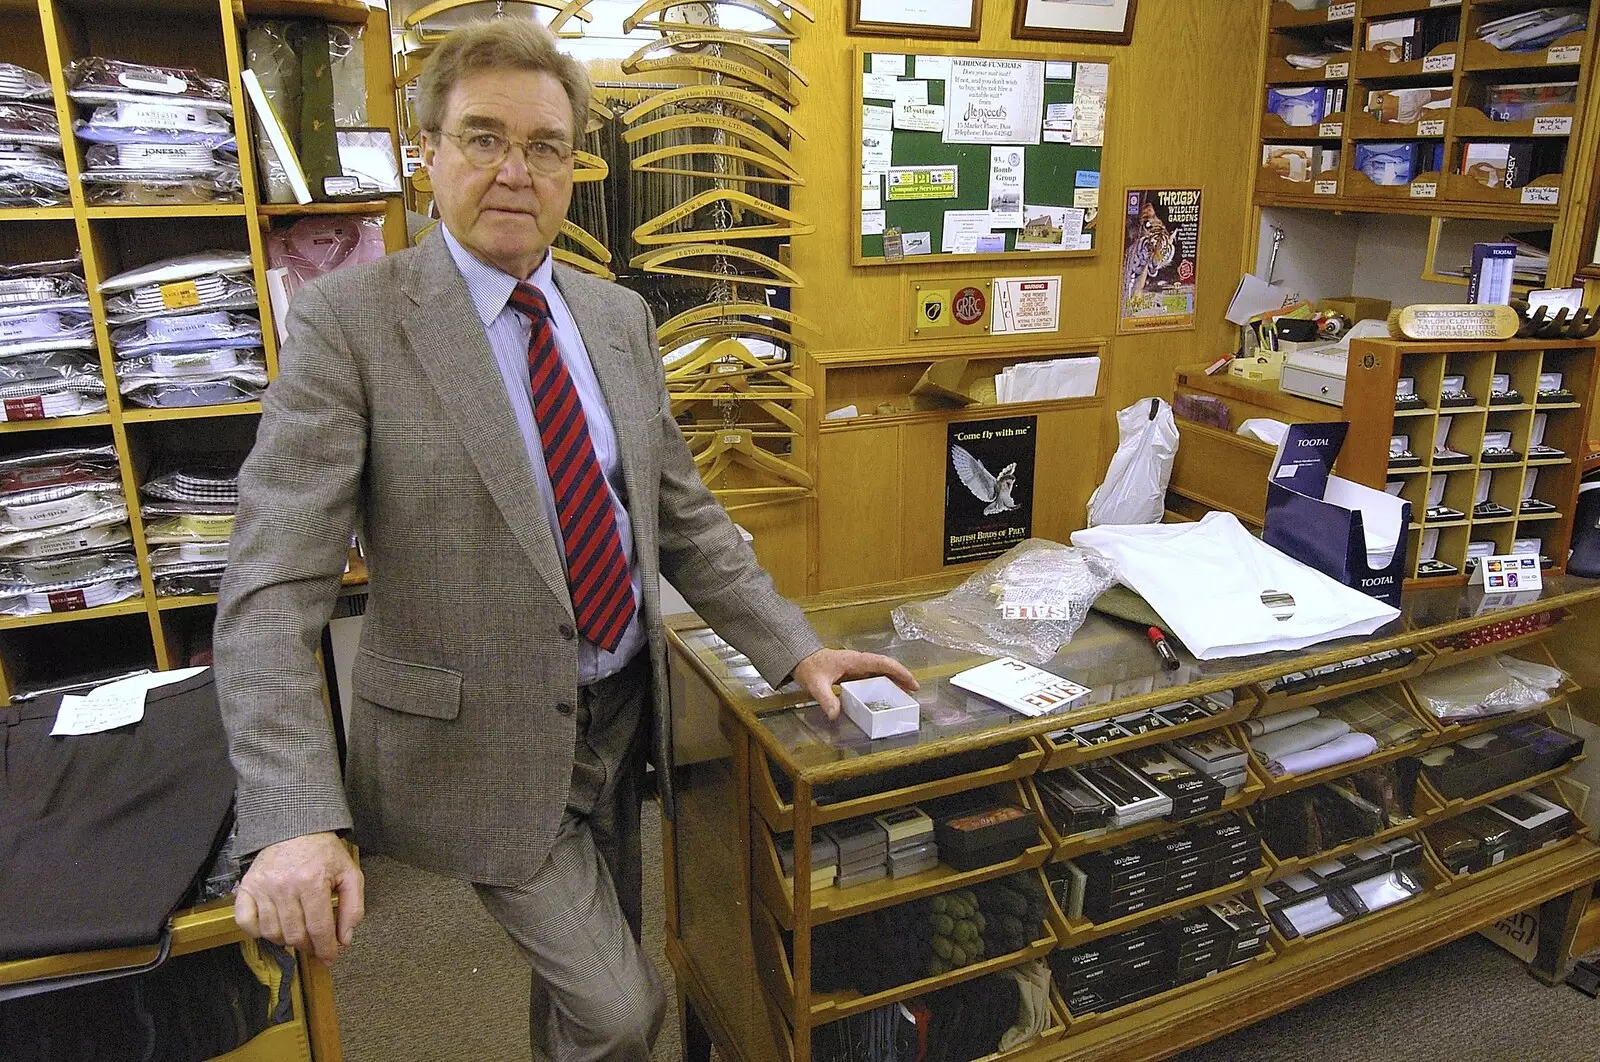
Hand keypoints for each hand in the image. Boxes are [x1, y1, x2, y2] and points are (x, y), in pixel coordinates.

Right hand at [234, 832, 363, 963]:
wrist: (295, 827)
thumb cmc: (324, 853)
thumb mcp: (349, 873)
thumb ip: (353, 907)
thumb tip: (344, 939)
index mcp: (313, 881)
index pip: (319, 929)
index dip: (327, 949)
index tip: (331, 957)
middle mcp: (285, 886)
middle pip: (295, 935)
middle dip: (310, 946)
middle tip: (317, 944)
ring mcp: (262, 887)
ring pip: (272, 933)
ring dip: (287, 940)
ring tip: (299, 932)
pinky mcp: (246, 887)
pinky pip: (246, 923)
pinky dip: (258, 932)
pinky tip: (273, 926)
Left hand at [792, 648, 918, 720]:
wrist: (799, 659)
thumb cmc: (809, 667)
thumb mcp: (816, 684)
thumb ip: (826, 698)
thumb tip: (835, 714)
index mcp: (854, 660)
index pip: (882, 663)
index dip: (899, 672)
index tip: (911, 682)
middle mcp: (859, 661)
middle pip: (886, 667)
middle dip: (901, 677)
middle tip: (914, 691)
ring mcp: (856, 666)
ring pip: (880, 671)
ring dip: (893, 680)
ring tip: (905, 695)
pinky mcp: (852, 672)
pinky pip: (872, 677)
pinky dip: (882, 684)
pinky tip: (885, 694)